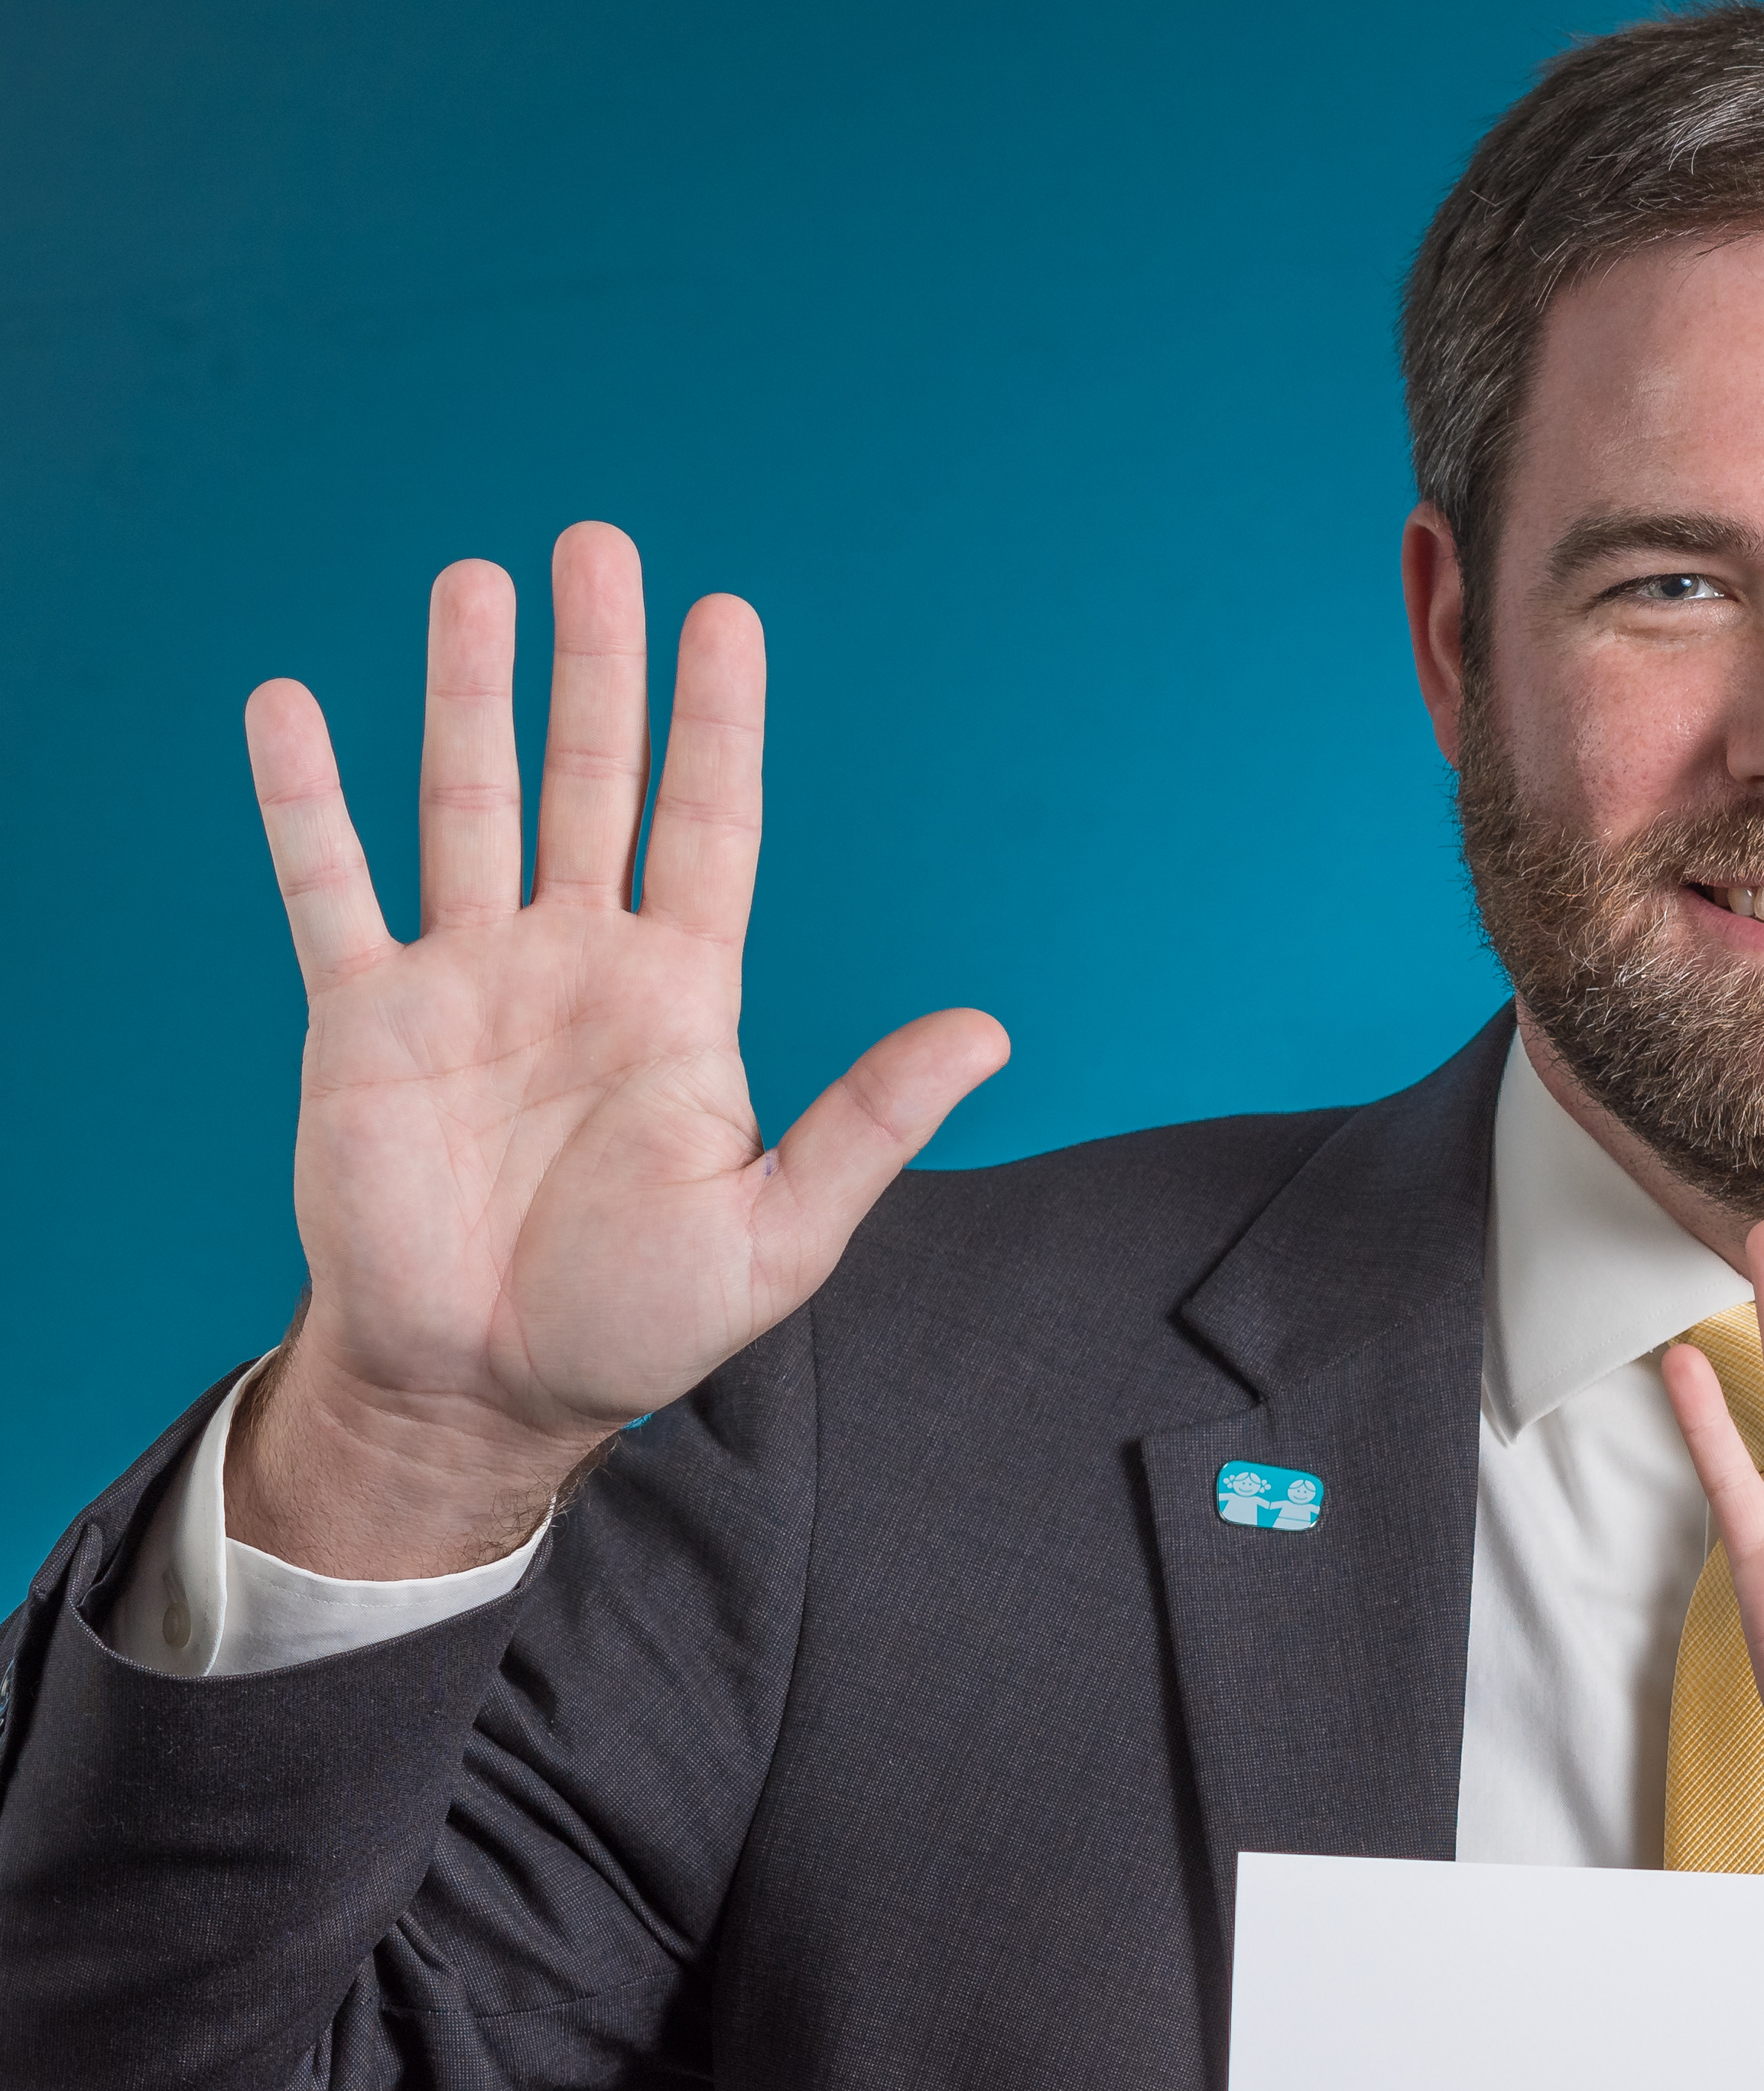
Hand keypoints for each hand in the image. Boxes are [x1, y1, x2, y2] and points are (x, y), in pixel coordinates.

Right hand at [233, 523, 1004, 1574]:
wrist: (492, 1387)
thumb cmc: (639, 1318)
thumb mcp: (782, 1229)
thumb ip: (872, 1119)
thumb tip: (990, 1031)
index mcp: (681, 1000)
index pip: (707, 826)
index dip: (714, 723)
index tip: (724, 618)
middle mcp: (576, 963)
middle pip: (590, 780)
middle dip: (595, 666)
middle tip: (596, 546)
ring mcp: (467, 979)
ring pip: (466, 800)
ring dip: (466, 691)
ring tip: (473, 583)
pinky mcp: (363, 1017)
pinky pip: (327, 885)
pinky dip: (304, 800)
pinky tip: (290, 705)